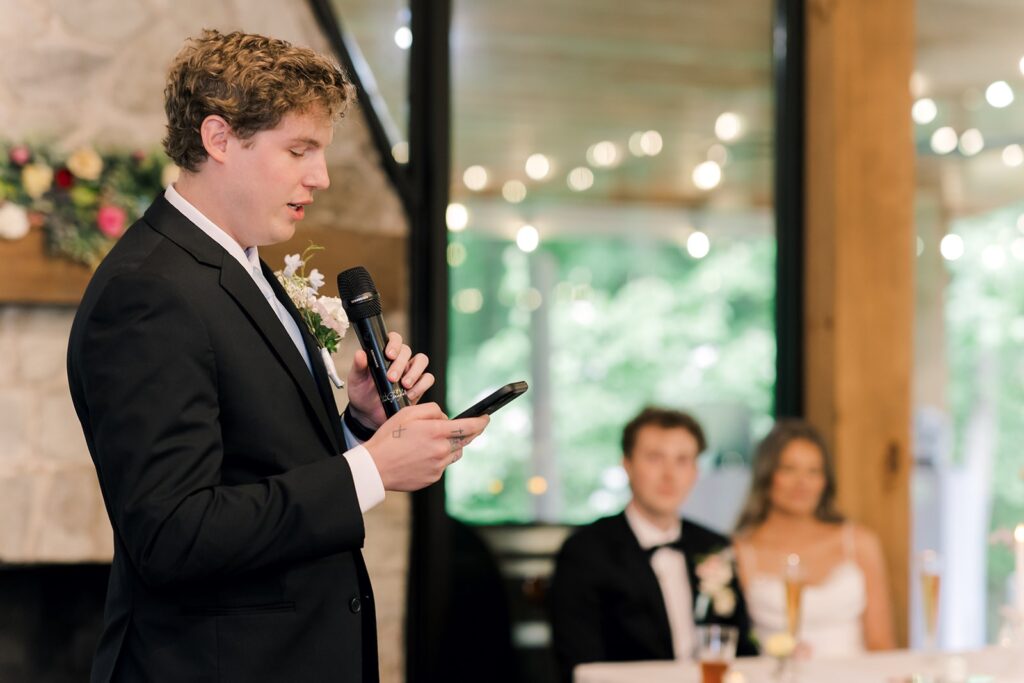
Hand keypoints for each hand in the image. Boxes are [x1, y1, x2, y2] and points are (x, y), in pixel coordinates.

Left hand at [346, 331, 433, 428]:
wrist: (368, 414)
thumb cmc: (362, 393)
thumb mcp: (356, 379)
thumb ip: (358, 366)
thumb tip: (360, 354)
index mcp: (385, 354)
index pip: (394, 339)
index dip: (394, 343)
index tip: (389, 354)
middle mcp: (400, 360)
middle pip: (407, 351)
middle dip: (400, 364)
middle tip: (391, 378)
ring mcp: (411, 371)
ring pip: (422, 360)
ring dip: (414, 372)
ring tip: (404, 385)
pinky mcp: (419, 385)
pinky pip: (428, 379)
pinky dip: (421, 386)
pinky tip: (409, 394)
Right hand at [363, 403, 488, 491]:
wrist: (376, 467)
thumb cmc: (389, 438)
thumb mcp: (408, 413)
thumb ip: (432, 410)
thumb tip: (446, 417)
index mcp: (437, 431)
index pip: (470, 426)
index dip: (482, 421)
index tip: (486, 418)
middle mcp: (442, 450)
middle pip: (465, 440)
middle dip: (468, 432)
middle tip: (463, 428)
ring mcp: (439, 466)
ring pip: (455, 453)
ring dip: (451, 446)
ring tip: (431, 442)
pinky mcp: (433, 477)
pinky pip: (443, 465)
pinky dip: (438, 458)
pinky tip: (422, 456)